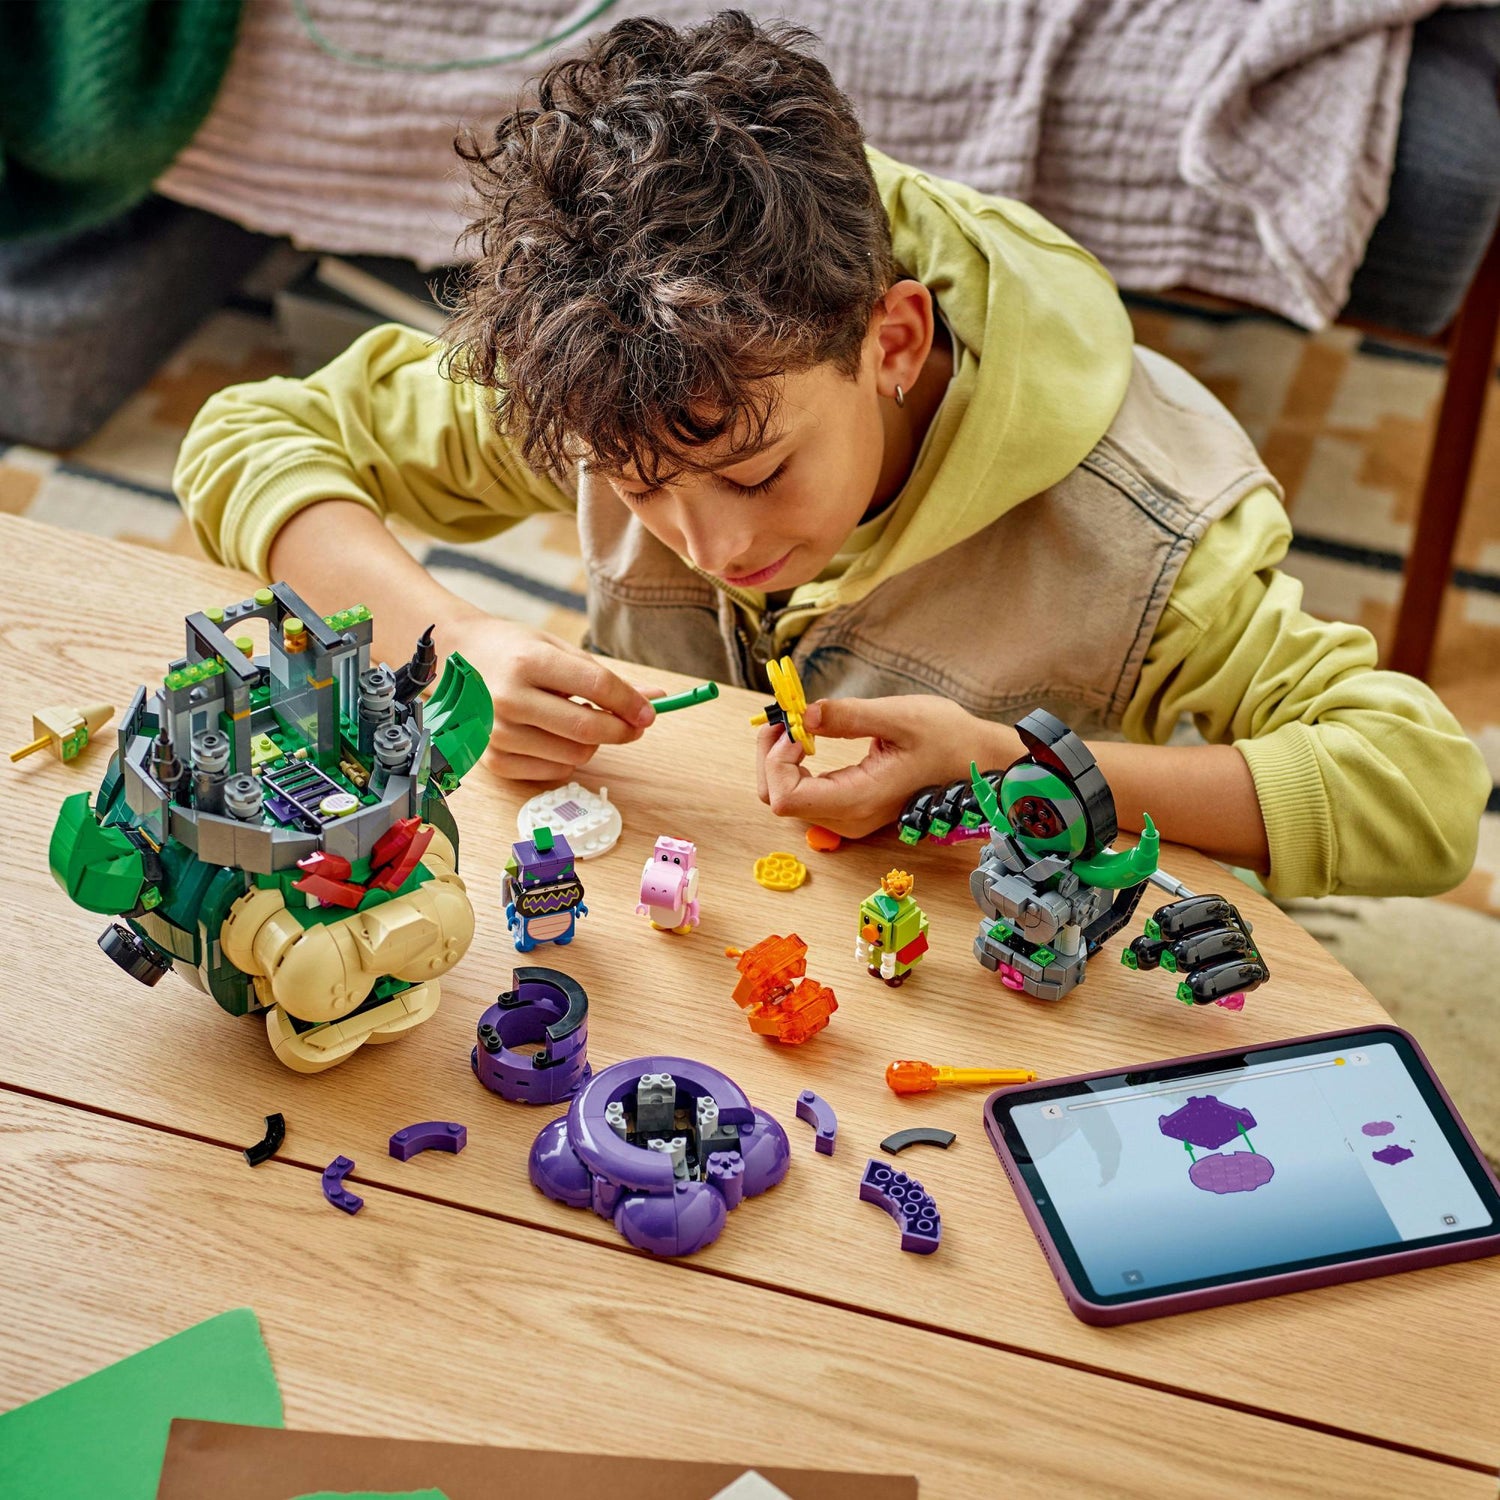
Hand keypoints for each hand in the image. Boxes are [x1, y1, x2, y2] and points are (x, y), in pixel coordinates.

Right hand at [445, 616, 657, 780]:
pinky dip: (567, 759)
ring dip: (592, 743)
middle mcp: (509, 699)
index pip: (597, 686)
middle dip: (622, 730)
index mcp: (527, 662)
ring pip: (576, 756)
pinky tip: (555, 736)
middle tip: (634, 724)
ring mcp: (497, 734)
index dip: (631, 703)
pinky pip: (554, 772)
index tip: (650, 712)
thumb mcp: (556, 650)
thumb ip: (604, 676)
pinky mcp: (492, 760)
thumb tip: (655, 698)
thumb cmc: (511, 651)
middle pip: (588, 728)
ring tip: (579, 720)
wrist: (455, 660)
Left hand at [757, 695, 1017, 838]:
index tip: (795, 726)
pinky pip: (805, 794)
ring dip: (779, 760)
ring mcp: (849, 818)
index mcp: (859, 800)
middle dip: (769, 757)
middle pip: (778, 800)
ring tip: (793, 724)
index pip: (785, 798)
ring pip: (787, 798)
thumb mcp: (900, 716)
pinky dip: (795, 766)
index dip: (776, 760)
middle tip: (782, 718)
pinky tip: (806, 738)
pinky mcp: (851, 808)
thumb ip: (848, 716)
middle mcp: (849, 819)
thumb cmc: (948, 738)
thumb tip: (804, 715)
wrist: (978, 761)